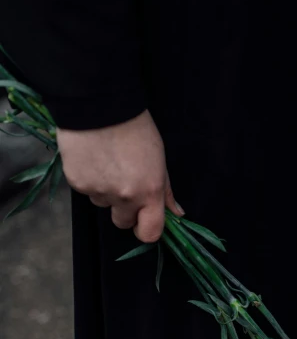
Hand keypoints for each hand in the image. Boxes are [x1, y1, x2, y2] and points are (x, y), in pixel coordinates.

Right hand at [56, 109, 184, 241]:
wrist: (100, 105)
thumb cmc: (135, 128)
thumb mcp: (159, 159)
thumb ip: (165, 191)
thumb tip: (177, 213)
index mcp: (149, 192)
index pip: (149, 233)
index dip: (146, 229)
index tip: (144, 220)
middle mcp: (124, 197)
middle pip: (123, 223)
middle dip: (125, 210)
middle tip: (124, 183)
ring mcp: (99, 192)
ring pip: (103, 205)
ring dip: (106, 192)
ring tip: (107, 164)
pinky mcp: (78, 184)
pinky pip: (86, 191)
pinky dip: (90, 180)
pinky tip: (93, 159)